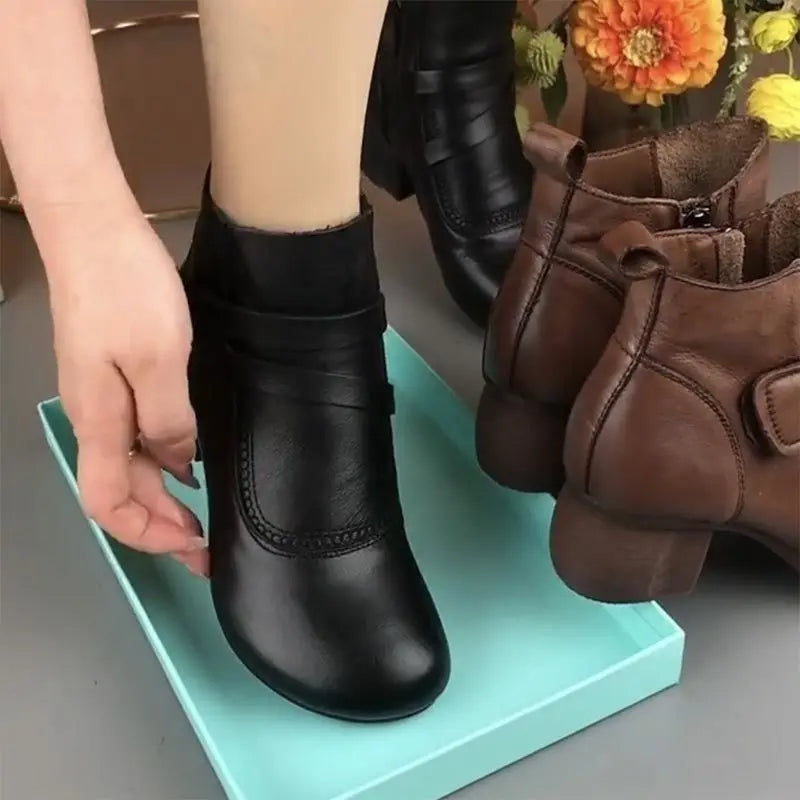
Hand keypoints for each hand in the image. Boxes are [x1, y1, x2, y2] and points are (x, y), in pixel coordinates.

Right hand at [48, 204, 207, 576]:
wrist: (92, 226)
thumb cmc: (125, 287)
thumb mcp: (160, 360)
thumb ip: (168, 420)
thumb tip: (178, 464)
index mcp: (99, 420)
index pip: (108, 504)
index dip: (145, 535)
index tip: (188, 548)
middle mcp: (92, 415)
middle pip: (120, 489)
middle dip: (161, 523)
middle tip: (205, 544)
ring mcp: (99, 393)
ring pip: (127, 463)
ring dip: (162, 494)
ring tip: (199, 512)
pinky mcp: (110, 371)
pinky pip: (133, 433)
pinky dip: (160, 457)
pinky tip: (186, 458)